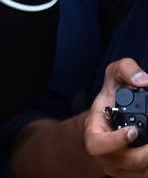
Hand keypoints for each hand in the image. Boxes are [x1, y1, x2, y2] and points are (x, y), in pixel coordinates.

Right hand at [84, 58, 147, 176]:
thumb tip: (143, 81)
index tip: (133, 131)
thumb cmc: (110, 101)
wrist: (108, 123)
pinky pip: (146, 174)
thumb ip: (125, 70)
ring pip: (141, 171)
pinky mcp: (133, 175)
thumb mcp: (114, 78)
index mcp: (94, 133)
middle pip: (128, 161)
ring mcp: (119, 168)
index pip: (97, 145)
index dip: (116, 141)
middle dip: (147, 152)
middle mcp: (105, 155)